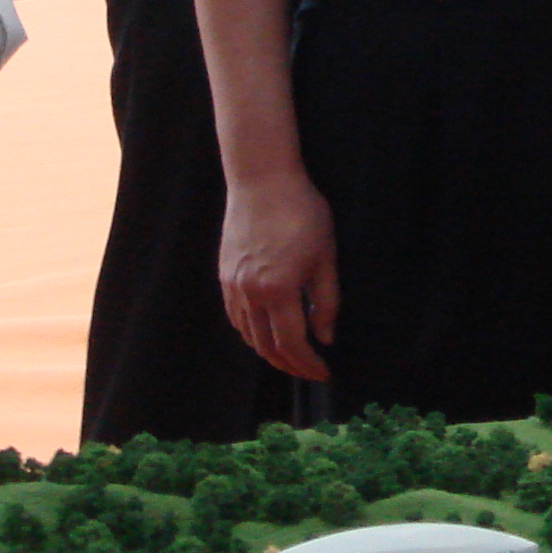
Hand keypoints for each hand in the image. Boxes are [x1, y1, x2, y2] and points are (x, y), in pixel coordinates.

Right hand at [221, 169, 338, 382]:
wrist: (262, 180)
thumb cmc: (302, 213)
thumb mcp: (326, 255)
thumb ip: (326, 300)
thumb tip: (325, 337)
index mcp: (278, 289)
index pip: (292, 343)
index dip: (308, 363)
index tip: (324, 372)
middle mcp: (250, 293)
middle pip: (267, 346)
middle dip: (290, 365)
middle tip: (310, 371)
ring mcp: (233, 286)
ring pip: (248, 335)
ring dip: (269, 352)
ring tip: (291, 357)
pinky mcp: (224, 276)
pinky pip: (235, 318)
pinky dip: (250, 333)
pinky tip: (265, 333)